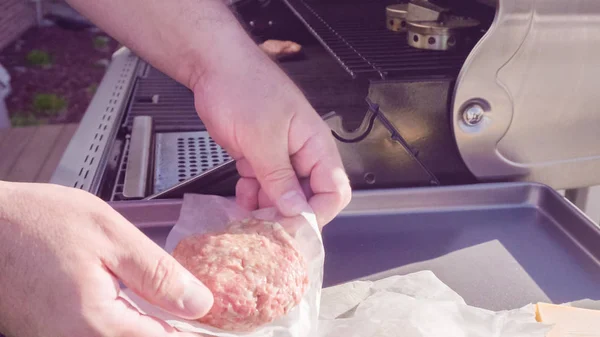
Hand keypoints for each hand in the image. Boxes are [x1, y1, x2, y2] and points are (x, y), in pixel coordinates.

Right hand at [0, 182, 212, 336]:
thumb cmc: (35, 222)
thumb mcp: (110, 235)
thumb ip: (158, 274)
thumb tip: (199, 303)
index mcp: (96, 324)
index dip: (196, 335)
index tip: (215, 325)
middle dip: (172, 332)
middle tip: (196, 318)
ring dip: (150, 331)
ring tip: (173, 316)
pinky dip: (125, 328)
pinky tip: (139, 314)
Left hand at [191, 36, 350, 226]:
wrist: (214, 66)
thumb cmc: (244, 89)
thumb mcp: (263, 138)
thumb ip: (280, 177)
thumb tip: (298, 211)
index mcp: (315, 145)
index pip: (333, 190)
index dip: (317, 213)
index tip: (293, 228)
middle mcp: (301, 153)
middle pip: (307, 196)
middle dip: (287, 213)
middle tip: (265, 227)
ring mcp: (279, 155)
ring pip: (282, 194)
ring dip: (267, 207)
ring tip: (248, 213)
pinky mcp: (258, 155)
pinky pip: (262, 184)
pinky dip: (253, 194)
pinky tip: (241, 196)